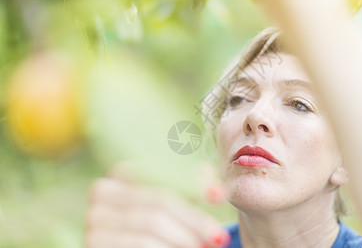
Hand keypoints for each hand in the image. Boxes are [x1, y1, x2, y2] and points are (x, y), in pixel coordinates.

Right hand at [85, 178, 230, 247]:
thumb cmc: (157, 228)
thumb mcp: (173, 204)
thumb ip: (187, 185)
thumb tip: (210, 177)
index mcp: (121, 172)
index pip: (160, 170)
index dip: (192, 183)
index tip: (218, 197)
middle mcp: (102, 191)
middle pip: (159, 199)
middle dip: (194, 219)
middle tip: (219, 236)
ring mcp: (94, 218)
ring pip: (150, 224)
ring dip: (184, 237)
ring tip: (205, 246)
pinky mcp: (94, 244)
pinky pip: (139, 244)